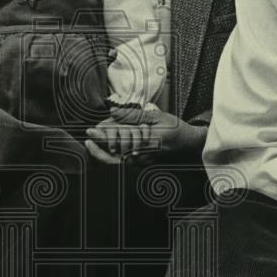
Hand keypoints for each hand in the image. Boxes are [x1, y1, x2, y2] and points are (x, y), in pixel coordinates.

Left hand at [85, 108, 206, 164]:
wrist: (189, 144)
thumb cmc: (175, 128)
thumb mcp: (157, 116)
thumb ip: (134, 115)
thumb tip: (113, 111)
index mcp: (149, 141)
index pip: (120, 141)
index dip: (104, 136)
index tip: (91, 130)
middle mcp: (145, 155)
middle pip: (115, 157)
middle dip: (99, 149)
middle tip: (87, 139)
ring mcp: (143, 163)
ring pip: (117, 163)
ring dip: (103, 154)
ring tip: (92, 145)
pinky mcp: (142, 165)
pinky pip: (123, 164)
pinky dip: (111, 157)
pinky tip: (104, 149)